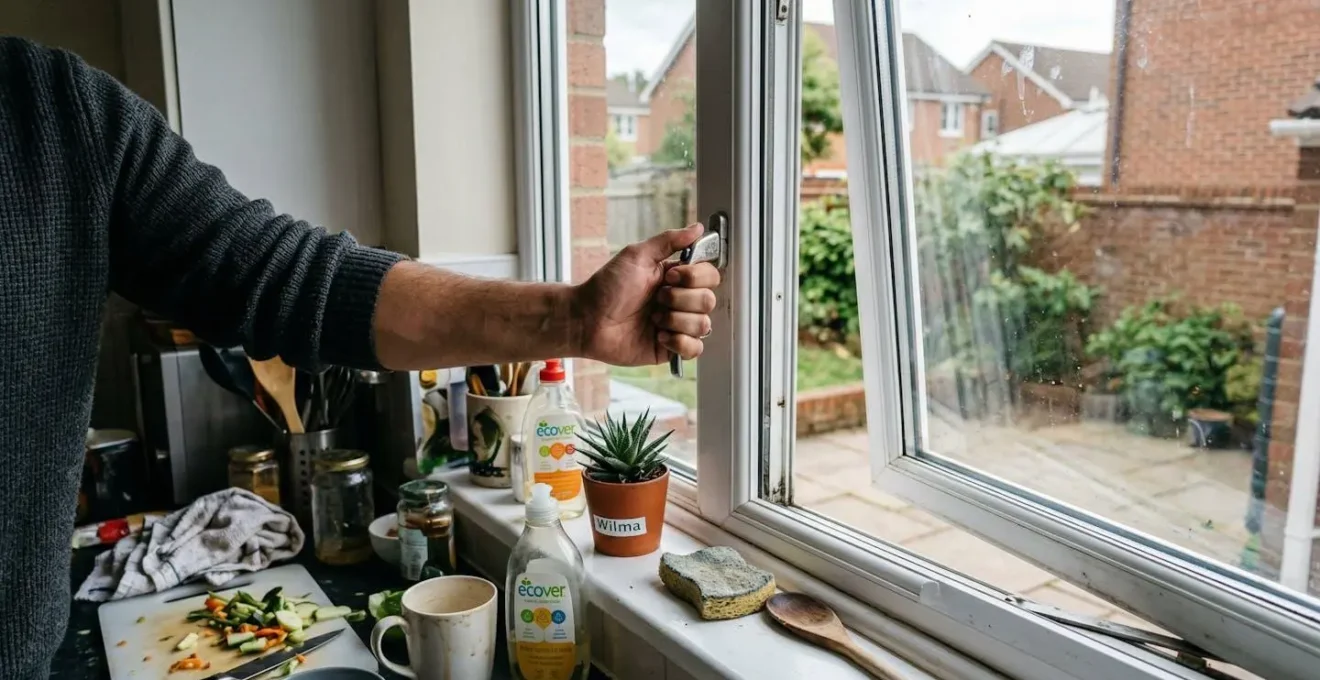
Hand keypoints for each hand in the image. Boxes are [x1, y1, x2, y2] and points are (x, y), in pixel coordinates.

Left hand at [574, 223, 721, 366]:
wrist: (587, 320)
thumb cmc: (607, 287)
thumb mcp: (637, 255)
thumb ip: (669, 241)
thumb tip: (698, 228)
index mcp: (676, 278)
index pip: (709, 276)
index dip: (694, 277)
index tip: (670, 277)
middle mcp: (680, 301)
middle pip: (708, 301)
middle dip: (680, 300)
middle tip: (656, 299)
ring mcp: (677, 325)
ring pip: (703, 325)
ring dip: (676, 320)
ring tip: (652, 319)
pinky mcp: (671, 348)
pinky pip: (695, 349)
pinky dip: (679, 342)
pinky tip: (659, 336)